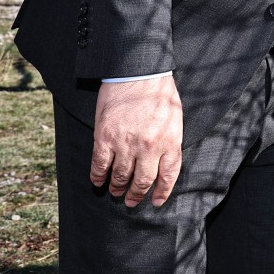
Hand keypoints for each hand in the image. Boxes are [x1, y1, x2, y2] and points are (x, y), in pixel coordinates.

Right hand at [90, 76, 183, 207]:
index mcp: (170, 142)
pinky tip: (98, 181)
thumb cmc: (160, 91)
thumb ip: (170, 140)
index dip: (161, 192)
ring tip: (116, 192)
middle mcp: (149, 147)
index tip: (155, 202)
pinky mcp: (105, 137)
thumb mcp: (175, 118)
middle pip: (143, 180)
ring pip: (120, 176)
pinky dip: (98, 176)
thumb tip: (164, 160)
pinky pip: (100, 164)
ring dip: (117, 187)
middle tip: (131, 201)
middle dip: (136, 194)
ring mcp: (126, 143)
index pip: (168, 176)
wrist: (138, 71)